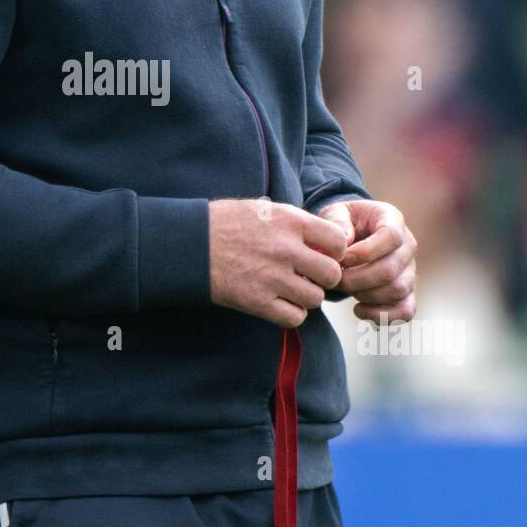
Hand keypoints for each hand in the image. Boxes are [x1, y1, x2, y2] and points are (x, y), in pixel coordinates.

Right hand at [209, 198, 348, 327]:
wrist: (189, 244)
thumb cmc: (224, 223)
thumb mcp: (263, 209)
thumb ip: (294, 222)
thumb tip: (320, 238)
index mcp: (290, 221)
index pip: (338, 241)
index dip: (335, 251)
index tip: (324, 255)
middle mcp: (285, 249)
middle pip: (331, 274)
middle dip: (324, 278)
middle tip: (310, 277)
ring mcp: (272, 277)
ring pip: (315, 299)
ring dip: (307, 297)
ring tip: (292, 290)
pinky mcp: (257, 302)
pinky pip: (294, 317)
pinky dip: (292, 314)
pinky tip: (281, 304)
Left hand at [316, 199, 416, 322]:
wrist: (349, 236)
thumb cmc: (342, 223)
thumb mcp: (334, 211)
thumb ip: (336, 220)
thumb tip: (345, 242)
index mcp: (392, 220)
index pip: (391, 236)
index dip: (366, 251)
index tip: (343, 259)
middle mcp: (407, 245)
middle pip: (391, 269)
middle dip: (357, 279)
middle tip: (335, 279)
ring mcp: (410, 270)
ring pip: (397, 291)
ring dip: (365, 295)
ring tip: (345, 288)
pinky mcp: (407, 292)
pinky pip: (405, 311)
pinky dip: (381, 315)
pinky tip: (358, 309)